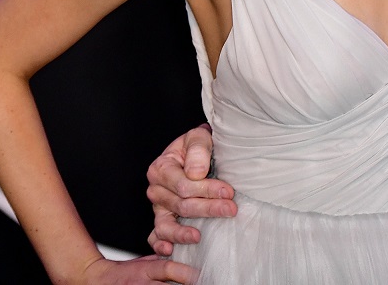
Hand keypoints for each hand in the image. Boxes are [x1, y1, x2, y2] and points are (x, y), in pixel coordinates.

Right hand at [81, 255, 197, 284]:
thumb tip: (182, 256)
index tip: (198, 274)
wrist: (97, 281)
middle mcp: (143, 283)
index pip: (166, 268)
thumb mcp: (142, 263)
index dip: (184, 272)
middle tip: (201, 283)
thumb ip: (160, 260)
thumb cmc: (122, 273)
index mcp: (145, 270)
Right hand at [145, 124, 237, 255]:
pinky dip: (161, 245)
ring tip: (199, 236)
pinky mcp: (162, 220)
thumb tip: (196, 173)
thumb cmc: (197, 147)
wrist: (196, 154)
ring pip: (167, 225)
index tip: (228, 191)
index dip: (206, 190)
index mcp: (161, 168)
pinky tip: (170, 251)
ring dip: (183, 232)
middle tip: (230, 209)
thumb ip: (197, 150)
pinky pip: (156, 235)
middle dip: (207, 208)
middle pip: (181, 205)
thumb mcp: (198, 138)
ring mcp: (158, 207)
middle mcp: (156, 189)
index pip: (184, 185)